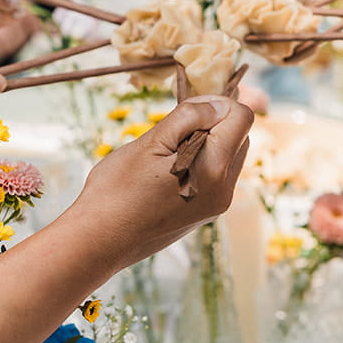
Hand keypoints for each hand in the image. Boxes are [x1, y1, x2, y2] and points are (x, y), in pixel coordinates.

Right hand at [65, 96, 253, 269]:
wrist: (100, 240)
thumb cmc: (117, 188)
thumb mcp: (151, 141)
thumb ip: (190, 117)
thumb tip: (220, 104)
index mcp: (213, 168)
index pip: (242, 118)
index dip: (217, 103)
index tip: (187, 108)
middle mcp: (223, 190)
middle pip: (239, 136)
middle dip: (214, 123)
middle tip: (174, 129)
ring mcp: (217, 205)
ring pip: (229, 156)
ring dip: (208, 143)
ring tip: (169, 151)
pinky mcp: (206, 213)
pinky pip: (217, 176)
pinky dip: (202, 163)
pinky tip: (169, 170)